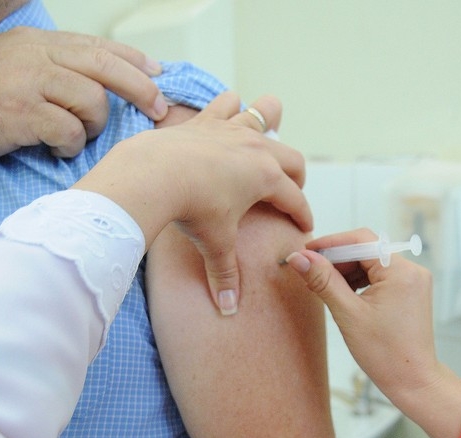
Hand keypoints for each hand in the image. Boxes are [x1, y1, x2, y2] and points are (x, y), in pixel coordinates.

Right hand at [0, 27, 169, 159]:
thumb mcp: (10, 61)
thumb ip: (49, 65)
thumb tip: (94, 81)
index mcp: (37, 42)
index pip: (96, 45)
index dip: (132, 59)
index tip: (156, 73)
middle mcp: (36, 56)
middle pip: (105, 67)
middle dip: (140, 88)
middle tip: (159, 108)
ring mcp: (28, 83)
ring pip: (92, 101)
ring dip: (94, 125)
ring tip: (78, 136)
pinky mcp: (20, 114)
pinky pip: (68, 131)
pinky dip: (71, 145)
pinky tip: (57, 150)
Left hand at [73, 91, 311, 314]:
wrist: (155, 174)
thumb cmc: (191, 209)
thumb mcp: (214, 244)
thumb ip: (225, 275)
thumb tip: (230, 309)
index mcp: (267, 178)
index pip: (296, 200)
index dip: (303, 216)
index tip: (305, 228)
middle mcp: (256, 149)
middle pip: (291, 158)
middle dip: (295, 175)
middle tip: (290, 191)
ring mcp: (231, 130)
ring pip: (262, 116)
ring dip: (270, 121)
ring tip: (269, 129)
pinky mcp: (205, 121)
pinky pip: (225, 105)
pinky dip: (230, 106)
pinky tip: (229, 109)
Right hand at [284, 229, 440, 402]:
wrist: (412, 381)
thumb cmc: (385, 353)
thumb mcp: (348, 314)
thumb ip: (323, 281)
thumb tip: (299, 258)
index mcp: (401, 272)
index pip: (360, 241)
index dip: (330, 243)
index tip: (306, 252)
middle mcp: (412, 270)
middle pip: (366, 250)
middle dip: (336, 259)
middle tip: (309, 273)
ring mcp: (412, 281)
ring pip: (371, 263)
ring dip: (345, 271)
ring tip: (321, 286)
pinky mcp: (409, 291)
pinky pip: (380, 276)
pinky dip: (359, 281)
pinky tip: (341, 293)